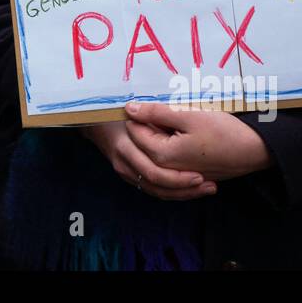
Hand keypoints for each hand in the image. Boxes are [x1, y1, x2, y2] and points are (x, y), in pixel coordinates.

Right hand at [82, 121, 215, 200]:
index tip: (201, 174)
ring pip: (156, 191)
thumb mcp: (132, 109)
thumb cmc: (112, 112)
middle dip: (186, 189)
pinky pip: (153, 188)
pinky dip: (173, 190)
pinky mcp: (130, 175)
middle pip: (158, 186)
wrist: (91, 121)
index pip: (154, 172)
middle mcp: (124, 164)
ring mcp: (126, 172)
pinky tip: (191, 187)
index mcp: (125, 148)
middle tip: (210, 186)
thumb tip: (172, 120)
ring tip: (206, 189)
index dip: (178, 177)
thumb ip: (151, 114)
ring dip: (182, 193)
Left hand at [122, 101, 272, 182]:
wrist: (256, 151)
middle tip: (172, 108)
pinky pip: (172, 154)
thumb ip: (156, 112)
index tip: (156, 100)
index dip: (140, 111)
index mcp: (161, 154)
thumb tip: (129, 108)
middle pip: (144, 139)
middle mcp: (166, 169)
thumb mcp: (188, 115)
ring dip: (163, 129)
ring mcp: (178, 173)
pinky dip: (175, 139)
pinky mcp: (189, 172)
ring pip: (158, 145)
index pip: (134, 129)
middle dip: (150, 121)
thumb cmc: (224, 131)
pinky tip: (190, 129)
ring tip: (183, 116)